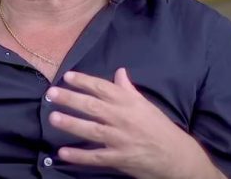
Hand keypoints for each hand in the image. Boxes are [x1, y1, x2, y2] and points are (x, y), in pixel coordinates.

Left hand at [46, 68, 224, 178]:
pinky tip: (63, 153)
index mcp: (129, 103)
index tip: (67, 76)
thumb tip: (119, 71)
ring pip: (92, 130)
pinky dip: (79, 156)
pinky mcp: (120, 159)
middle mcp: (123, 118)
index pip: (103, 88)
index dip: (84, 81)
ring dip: (71, 124)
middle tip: (51, 94)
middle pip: (93, 106)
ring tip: (53, 118)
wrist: (178, 157)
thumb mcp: (145, 105)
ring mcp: (121, 139)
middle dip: (70, 99)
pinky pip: (97, 157)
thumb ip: (128, 89)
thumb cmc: (160, 128)